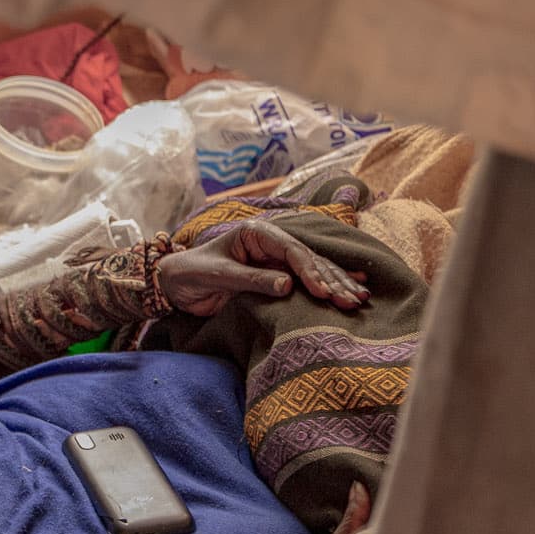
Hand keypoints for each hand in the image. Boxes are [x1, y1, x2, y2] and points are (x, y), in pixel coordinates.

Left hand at [156, 220, 368, 317]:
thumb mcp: (218, 275)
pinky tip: (352, 288)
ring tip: (358, 299)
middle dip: (332, 279)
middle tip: (352, 300)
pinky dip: (328, 287)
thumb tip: (288, 286)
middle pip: (308, 259)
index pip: (291, 250)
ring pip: (313, 270)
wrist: (176, 284)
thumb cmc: (191, 273)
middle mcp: (271, 243)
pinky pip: (307, 281)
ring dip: (336, 285)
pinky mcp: (277, 277)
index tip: (323, 292)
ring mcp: (276, 260)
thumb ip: (251, 280)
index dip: (309, 271)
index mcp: (256, 233)